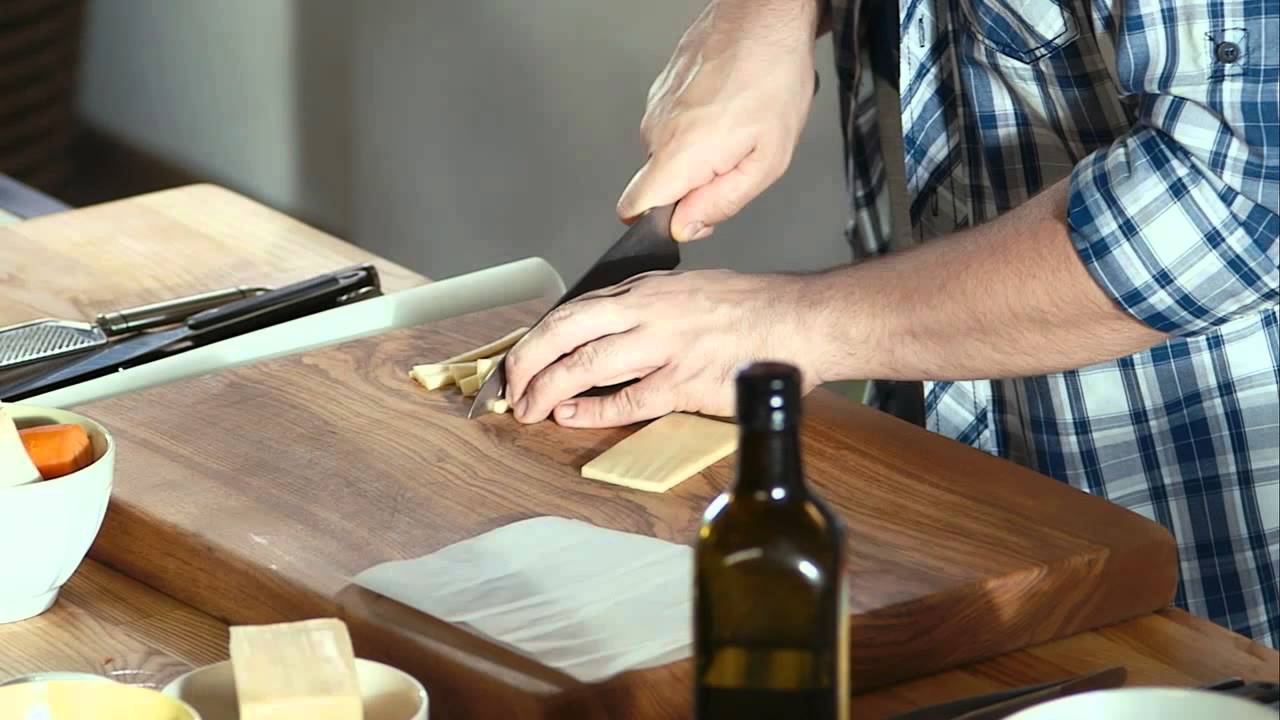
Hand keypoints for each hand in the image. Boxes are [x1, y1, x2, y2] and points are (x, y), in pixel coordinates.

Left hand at [504, 270, 823, 426]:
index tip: (518, 359)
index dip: (537, 337)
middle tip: (509, 391)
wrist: (798, 322)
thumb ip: (647, 307)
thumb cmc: (750, 308)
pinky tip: (571, 418)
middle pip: (565, 333)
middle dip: (527, 363)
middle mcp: (647, 313)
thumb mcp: (688, 289)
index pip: (572, 310)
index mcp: (645, 291)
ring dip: (549, 390)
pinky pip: (627, 400)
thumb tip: (609, 328)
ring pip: (586, 366)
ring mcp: (664, 347)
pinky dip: (593, 411)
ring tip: (529, 410)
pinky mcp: (684, 382)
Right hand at [618, 0, 820, 240]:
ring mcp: (655, 107)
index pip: (632, 208)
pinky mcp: (661, 89)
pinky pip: (672, 125)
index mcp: (679, 155)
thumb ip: (722, 203)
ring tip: (736, 126)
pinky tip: (728, 106)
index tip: (692, 213)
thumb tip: (686, 227)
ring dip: (698, 152)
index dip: (660, 222)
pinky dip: (697, 124)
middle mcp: (656, 132)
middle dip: (691, 185)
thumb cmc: (774, 79)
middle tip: (735, 159)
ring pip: (667, 153)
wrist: (765, 17)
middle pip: (657, 183)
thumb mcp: (768, 161)